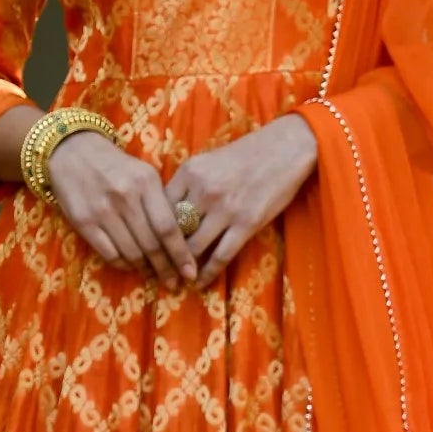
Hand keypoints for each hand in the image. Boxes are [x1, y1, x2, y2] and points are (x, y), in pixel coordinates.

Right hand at [47, 129, 197, 290]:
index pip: (168, 227)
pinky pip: (109, 253)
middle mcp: (125, 198)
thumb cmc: (115, 165)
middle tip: (174, 283)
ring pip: (131, 252)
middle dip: (166, 268)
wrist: (72, 151)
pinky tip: (131, 265)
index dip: (181, 254)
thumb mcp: (144, 173)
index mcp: (146, 183)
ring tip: (154, 275)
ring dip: (145, 269)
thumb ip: (160, 201)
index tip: (191, 272)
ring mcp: (102, 211)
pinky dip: (123, 264)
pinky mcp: (84, 222)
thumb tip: (180, 239)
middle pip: (151, 244)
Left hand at [164, 115, 318, 287]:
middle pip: (173, 230)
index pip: (159, 207)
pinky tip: (200, 282)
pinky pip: (221, 255)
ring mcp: (225, 209)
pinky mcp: (246, 224)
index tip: (147, 246)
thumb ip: (187, 184)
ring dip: (183, 266)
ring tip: (176, 278)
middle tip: (156, 269)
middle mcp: (203, 191)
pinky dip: (208, 273)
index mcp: (189, 172)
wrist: (285, 149)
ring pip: (193, 247)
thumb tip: (165, 211)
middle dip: (163, 254)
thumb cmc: (245, 154)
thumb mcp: (207, 160)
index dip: (150, 230)